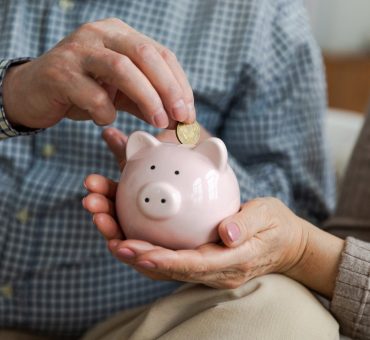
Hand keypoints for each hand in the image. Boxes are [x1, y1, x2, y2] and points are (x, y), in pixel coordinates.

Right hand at [2, 18, 194, 128]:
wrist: (35, 92)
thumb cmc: (84, 91)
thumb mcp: (122, 94)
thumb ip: (149, 102)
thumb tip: (181, 119)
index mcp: (120, 34)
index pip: (161, 54)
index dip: (179, 83)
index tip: (189, 112)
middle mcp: (100, 34)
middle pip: (145, 55)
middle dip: (169, 88)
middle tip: (180, 117)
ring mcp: (78, 50)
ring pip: (122, 69)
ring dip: (146, 98)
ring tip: (158, 122)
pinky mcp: (59, 72)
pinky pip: (92, 94)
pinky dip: (105, 111)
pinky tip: (104, 118)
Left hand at [83, 127, 313, 288]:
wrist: (283, 243)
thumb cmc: (275, 228)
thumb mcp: (268, 218)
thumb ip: (247, 225)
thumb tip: (225, 233)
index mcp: (229, 263)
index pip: (191, 264)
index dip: (161, 260)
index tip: (134, 250)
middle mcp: (212, 271)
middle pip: (168, 268)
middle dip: (137, 255)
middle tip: (110, 237)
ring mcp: (204, 267)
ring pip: (162, 264)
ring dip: (134, 250)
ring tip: (108, 229)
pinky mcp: (198, 258)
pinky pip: (167, 255)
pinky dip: (145, 245)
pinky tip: (126, 229)